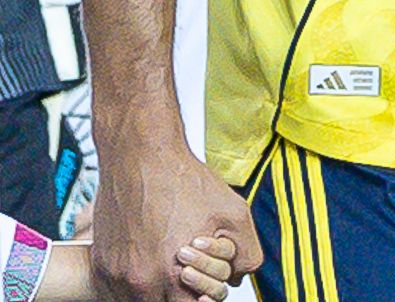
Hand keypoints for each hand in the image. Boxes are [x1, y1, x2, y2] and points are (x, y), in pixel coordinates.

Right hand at [87, 137, 258, 301]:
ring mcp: (115, 274)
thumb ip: (244, 253)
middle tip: (188, 276)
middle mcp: (139, 280)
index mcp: (173, 274)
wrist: (140, 156)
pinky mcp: (101, 264)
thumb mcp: (235, 214)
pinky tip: (149, 262)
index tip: (202, 291)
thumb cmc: (184, 181)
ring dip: (154, 292)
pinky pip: (116, 291)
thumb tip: (237, 275)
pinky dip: (134, 285)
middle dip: (179, 297)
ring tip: (168, 267)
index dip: (201, 298)